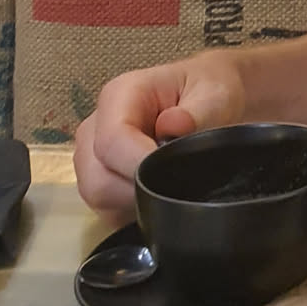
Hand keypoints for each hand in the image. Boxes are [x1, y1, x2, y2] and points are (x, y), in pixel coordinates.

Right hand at [73, 50, 247, 220]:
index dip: (141, 165)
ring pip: (100, 199)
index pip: (112, 142)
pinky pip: (108, 211)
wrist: (206, 103)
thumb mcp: (215, 95)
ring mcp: (91, 159)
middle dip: (141, 190)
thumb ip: (198, 112)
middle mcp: (94, 128)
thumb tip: (173, 127)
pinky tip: (162, 191)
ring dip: (139, 201)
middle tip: (181, 183)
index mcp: (118, 97)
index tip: (177, 175)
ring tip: (173, 183)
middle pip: (98, 179)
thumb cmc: (207, 94)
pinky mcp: (99, 184)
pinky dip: (137, 210)